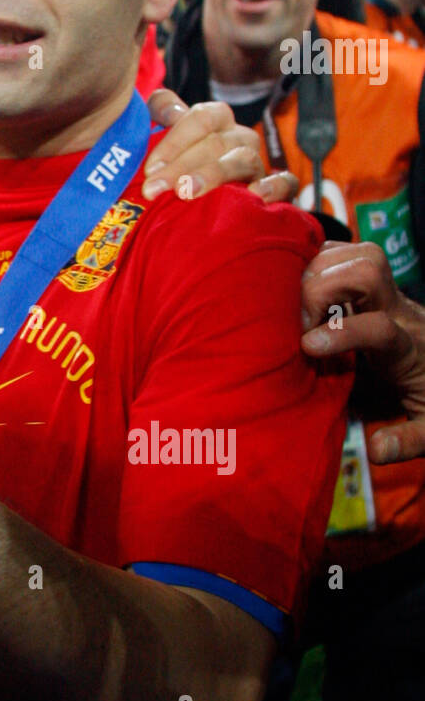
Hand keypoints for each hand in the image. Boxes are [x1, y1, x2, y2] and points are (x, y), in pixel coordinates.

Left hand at [142, 89, 298, 203]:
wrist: (208, 202)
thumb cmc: (183, 165)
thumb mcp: (170, 137)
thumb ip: (164, 111)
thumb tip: (160, 101)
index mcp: (217, 120)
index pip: (201, 118)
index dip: (174, 141)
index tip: (149, 169)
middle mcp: (240, 138)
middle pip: (215, 143)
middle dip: (180, 166)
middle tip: (154, 189)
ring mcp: (259, 162)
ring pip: (243, 160)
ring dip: (212, 175)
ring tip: (186, 192)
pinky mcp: (279, 188)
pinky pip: (285, 182)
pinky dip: (274, 186)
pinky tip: (255, 195)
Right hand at [301, 241, 424, 462]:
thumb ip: (408, 439)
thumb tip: (376, 449)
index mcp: (410, 348)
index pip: (381, 327)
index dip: (343, 332)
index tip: (307, 347)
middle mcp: (398, 309)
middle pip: (368, 269)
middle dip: (321, 288)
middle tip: (296, 322)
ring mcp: (384, 290)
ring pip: (354, 253)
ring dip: (315, 270)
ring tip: (291, 304)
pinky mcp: (368, 281)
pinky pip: (341, 251)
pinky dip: (313, 261)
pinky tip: (294, 286)